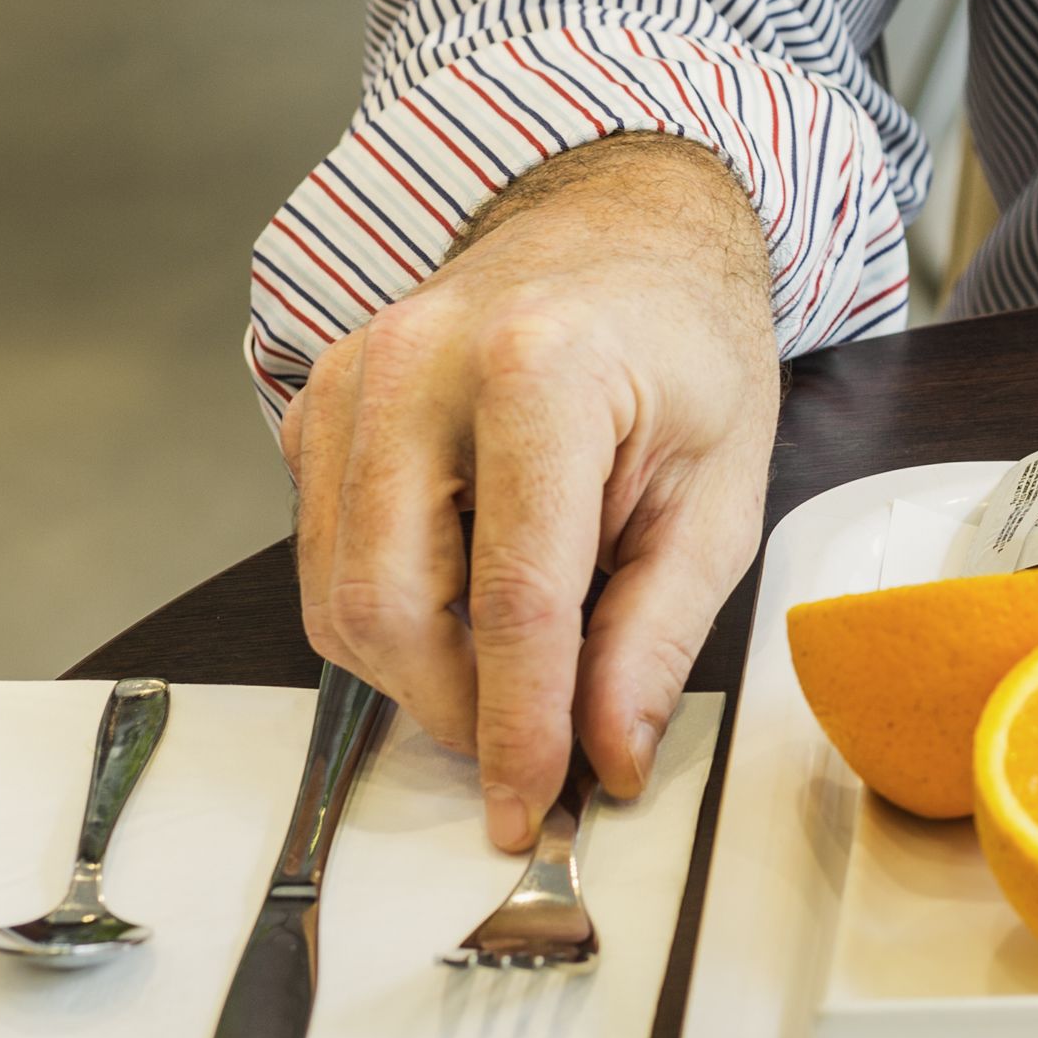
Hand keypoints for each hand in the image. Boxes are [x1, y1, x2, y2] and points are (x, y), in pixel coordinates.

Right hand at [282, 134, 779, 847]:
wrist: (624, 229)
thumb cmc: (685, 347)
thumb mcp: (719, 491)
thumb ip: (658, 631)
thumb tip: (609, 756)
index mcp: (542, 372)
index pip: (510, 598)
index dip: (519, 726)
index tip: (536, 808)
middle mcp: (420, 366)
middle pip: (390, 605)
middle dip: (456, 712)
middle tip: (532, 760)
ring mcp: (352, 377)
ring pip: (335, 593)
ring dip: (416, 675)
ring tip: (509, 687)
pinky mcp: (318, 402)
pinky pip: (322, 552)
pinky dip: (386, 613)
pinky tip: (464, 607)